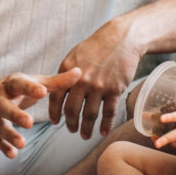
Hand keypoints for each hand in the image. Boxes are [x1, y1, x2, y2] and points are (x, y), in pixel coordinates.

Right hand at [0, 68, 81, 158]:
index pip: (20, 84)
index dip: (30, 88)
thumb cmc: (13, 88)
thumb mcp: (31, 82)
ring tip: (22, 143)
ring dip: (10, 135)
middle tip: (30, 122)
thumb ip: (55, 81)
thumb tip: (80, 73)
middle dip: (16, 115)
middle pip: (6, 107)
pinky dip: (2, 147)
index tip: (42, 92)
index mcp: (11, 84)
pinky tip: (13, 155)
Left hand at [47, 21, 142, 138]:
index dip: (54, 112)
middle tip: (71, 130)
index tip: (54, 121)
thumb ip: (65, 74)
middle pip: (72, 110)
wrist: (121, 39)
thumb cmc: (96, 47)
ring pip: (90, 115)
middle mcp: (81, 80)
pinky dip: (106, 125)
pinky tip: (103, 132)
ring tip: (85, 135)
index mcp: (67, 71)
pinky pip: (109, 113)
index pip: (56, 97)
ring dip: (87, 128)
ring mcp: (99, 86)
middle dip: (70, 124)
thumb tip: (55, 91)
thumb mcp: (74, 56)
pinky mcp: (115, 90)